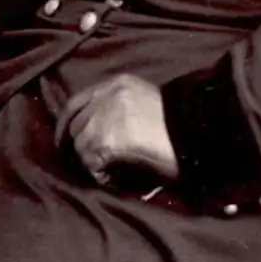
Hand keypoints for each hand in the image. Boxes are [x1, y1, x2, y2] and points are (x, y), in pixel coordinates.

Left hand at [55, 73, 178, 182]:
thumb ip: (118, 107)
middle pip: (75, 125)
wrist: (196, 132)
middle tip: (96, 163)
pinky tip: (117, 177)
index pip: (76, 101)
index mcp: (117, 83)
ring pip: (81, 147)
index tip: (65, 140)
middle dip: (81, 146)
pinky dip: (101, 176)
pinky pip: (91, 164)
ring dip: (93, 163)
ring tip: (113, 171)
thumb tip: (94, 130)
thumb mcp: (143, 100)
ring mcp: (105, 117)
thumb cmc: (176, 123)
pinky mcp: (107, 141)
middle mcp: (107, 96)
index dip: (67, 123)